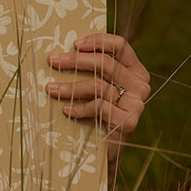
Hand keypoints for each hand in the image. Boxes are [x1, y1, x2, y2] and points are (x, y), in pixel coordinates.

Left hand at [45, 33, 150, 182]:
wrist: (101, 149)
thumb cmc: (94, 112)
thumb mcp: (94, 86)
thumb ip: (90, 69)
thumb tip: (60, 50)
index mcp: (135, 70)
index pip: (120, 45)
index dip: (97, 41)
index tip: (73, 43)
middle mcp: (140, 85)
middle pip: (105, 63)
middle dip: (75, 60)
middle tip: (52, 60)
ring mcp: (136, 104)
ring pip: (99, 85)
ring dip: (69, 86)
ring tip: (50, 88)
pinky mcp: (128, 122)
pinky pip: (99, 107)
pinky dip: (78, 108)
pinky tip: (66, 111)